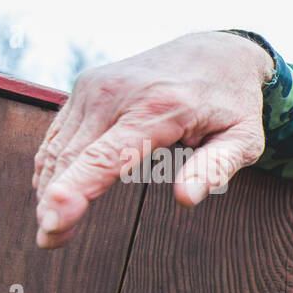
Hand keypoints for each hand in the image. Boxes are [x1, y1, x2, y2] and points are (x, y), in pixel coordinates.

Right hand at [31, 31, 273, 247]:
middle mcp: (118, 92)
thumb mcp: (243, 139)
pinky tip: (53, 192)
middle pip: (73, 156)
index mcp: (158, 108)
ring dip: (49, 188)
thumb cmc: (234, 103)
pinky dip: (52, 165)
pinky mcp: (87, 86)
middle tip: (49, 241)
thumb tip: (186, 200)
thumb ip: (216, 168)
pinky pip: (59, 132)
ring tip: (51, 228)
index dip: (76, 192)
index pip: (105, 156)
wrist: (216, 51)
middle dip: (55, 202)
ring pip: (59, 146)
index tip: (53, 222)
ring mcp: (97, 86)